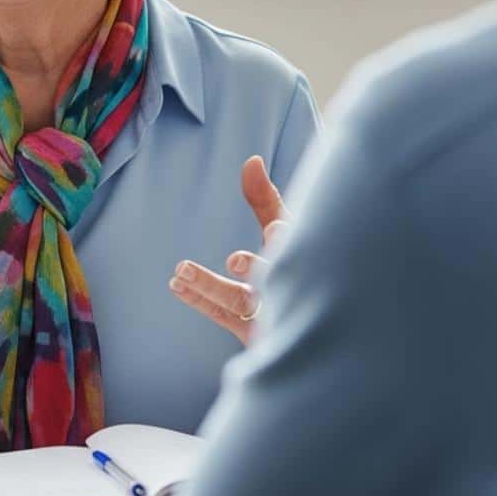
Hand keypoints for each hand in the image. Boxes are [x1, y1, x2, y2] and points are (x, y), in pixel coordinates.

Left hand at [168, 155, 289, 344]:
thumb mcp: (286, 227)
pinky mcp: (254, 334)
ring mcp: (273, 317)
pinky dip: (199, 300)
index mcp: (306, 258)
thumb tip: (251, 161)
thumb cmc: (301, 263)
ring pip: (242, 302)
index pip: (297, 247)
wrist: (319, 324)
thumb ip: (265, 198)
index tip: (275, 229)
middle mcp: (293, 290)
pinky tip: (177, 285)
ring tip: (182, 271)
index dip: (287, 239)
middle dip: (257, 268)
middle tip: (235, 260)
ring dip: (211, 286)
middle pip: (275, 280)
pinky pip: (223, 315)